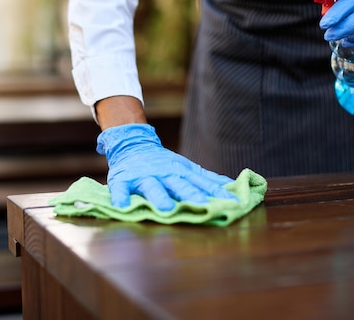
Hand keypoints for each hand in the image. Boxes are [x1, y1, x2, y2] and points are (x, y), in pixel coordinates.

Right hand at [97, 123, 237, 210]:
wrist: (132, 144)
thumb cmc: (163, 163)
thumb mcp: (186, 167)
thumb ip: (206, 179)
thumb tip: (232, 186)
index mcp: (181, 172)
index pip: (202, 183)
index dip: (217, 192)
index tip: (233, 202)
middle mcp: (164, 173)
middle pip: (180, 185)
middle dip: (191, 195)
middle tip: (203, 205)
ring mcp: (144, 176)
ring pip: (153, 187)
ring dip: (159, 197)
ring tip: (166, 209)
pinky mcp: (123, 180)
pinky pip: (121, 189)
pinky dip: (121, 197)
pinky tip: (122, 207)